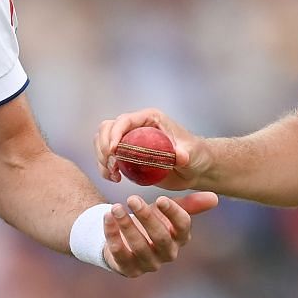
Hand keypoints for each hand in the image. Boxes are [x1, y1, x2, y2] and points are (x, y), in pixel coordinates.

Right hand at [96, 109, 211, 191]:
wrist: (195, 168)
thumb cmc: (196, 155)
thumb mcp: (192, 154)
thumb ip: (185, 154)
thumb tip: (179, 156)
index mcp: (150, 118)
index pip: (124, 120)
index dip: (114, 133)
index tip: (112, 152)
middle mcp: (137, 126)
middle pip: (107, 128)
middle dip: (103, 147)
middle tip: (112, 166)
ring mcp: (129, 140)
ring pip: (102, 141)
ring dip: (101, 158)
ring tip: (112, 175)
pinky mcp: (127, 155)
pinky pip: (107, 157)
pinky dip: (105, 168)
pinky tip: (114, 179)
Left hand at [101, 191, 219, 275]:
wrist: (124, 237)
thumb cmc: (150, 222)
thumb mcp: (167, 211)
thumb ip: (189, 204)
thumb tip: (215, 198)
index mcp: (179, 239)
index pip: (183, 228)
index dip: (174, 213)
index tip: (161, 198)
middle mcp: (167, 254)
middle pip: (160, 238)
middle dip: (146, 218)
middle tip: (132, 198)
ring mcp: (147, 264)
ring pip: (139, 246)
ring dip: (127, 226)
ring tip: (116, 207)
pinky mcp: (127, 269)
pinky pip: (120, 254)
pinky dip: (112, 235)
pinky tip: (107, 218)